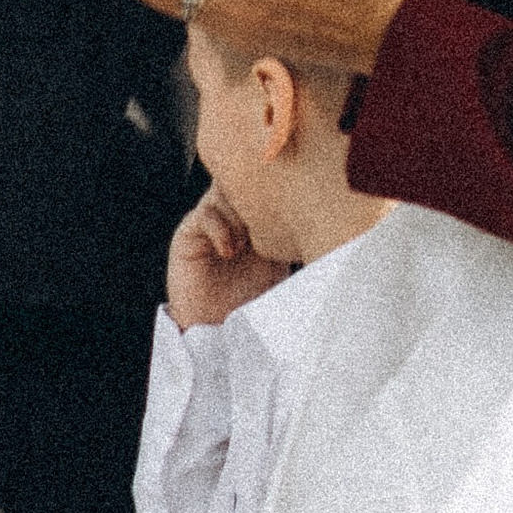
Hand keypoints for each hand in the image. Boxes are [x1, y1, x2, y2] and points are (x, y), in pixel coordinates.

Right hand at [165, 187, 293, 331]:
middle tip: (272, 208)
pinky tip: (231, 250)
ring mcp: (211, 223)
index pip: (267, 188)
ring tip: (249, 241)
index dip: (280, 186)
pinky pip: (204, 215)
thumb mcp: (282, 268)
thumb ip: (293, 245)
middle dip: (258, 192)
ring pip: (224, 192)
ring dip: (239, 211)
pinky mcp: (189, 234)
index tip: (294, 192)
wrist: (217, 330)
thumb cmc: (252, 303)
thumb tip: (324, 229)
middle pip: (244, 182)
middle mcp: (234, 217)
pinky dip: (220, 228)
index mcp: (258, 221)